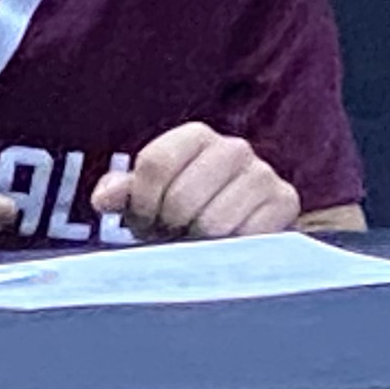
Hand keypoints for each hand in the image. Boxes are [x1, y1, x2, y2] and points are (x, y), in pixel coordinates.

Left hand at [96, 122, 298, 241]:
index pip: (155, 164)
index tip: (146, 219)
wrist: (237, 234)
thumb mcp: (148, 201)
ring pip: (213, 223)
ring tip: (199, 240)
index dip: (142, 202)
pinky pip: (246, 237)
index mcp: (196, 136)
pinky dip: (229, 251)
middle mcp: (234, 148)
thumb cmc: (183, 214)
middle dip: (170, 227)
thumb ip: (123, 193)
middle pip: (181, 198)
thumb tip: (104, 199)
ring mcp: (262, 174)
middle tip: (175, 234)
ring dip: (199, 244)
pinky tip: (227, 246)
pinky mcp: (285, 202)